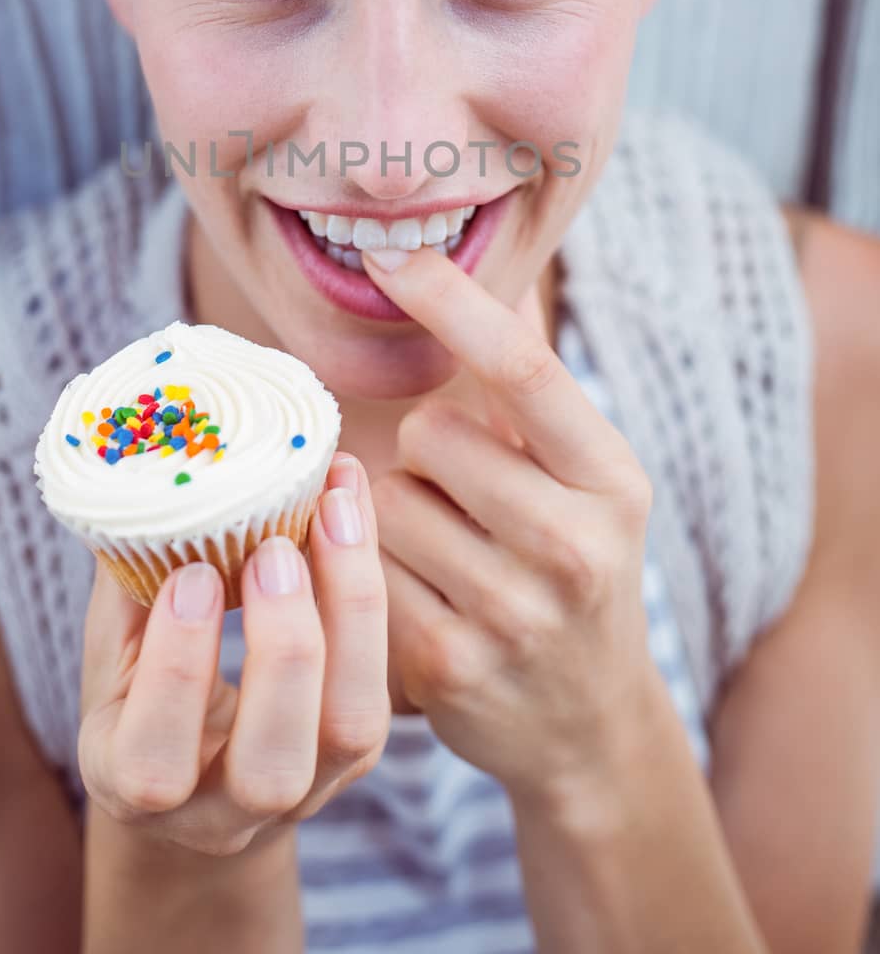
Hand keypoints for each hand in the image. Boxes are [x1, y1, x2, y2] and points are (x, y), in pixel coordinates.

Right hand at [78, 453, 389, 856]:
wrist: (193, 776)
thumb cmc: (137, 692)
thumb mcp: (111, 651)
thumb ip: (126, 587)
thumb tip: (148, 477)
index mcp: (135, 787)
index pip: (154, 765)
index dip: (177, 672)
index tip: (193, 577)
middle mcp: (221, 815)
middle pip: (270, 770)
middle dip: (283, 652)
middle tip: (276, 548)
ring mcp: (300, 792)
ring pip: (349, 732)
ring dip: (349, 614)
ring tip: (334, 515)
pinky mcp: (354, 756)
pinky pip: (378, 685)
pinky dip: (368, 594)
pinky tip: (351, 514)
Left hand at [359, 244, 656, 811]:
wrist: (586, 721)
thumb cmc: (569, 561)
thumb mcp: (583, 474)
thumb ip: (531, 378)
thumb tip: (491, 263)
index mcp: (613, 478)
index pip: (524, 367)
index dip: (451, 301)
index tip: (391, 253)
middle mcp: (576, 545)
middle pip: (430, 432)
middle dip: (424, 446)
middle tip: (461, 490)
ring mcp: (515, 613)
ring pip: (383, 501)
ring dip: (392, 510)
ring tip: (445, 547)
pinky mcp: (451, 666)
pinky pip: (361, 569)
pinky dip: (371, 569)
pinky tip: (420, 593)